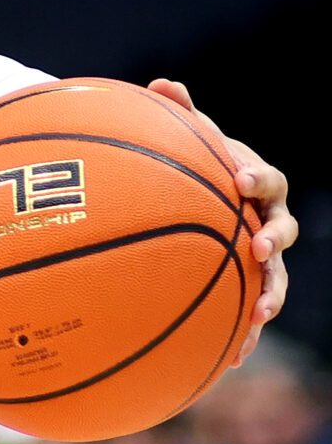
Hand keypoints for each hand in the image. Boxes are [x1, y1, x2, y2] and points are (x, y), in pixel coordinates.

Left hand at [150, 79, 296, 363]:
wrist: (204, 196)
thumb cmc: (196, 166)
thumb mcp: (189, 140)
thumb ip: (180, 115)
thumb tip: (161, 84)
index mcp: (257, 184)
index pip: (267, 180)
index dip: (257, 178)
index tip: (238, 177)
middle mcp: (267, 221)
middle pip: (281, 231)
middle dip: (273, 239)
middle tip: (258, 248)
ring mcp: (261, 257)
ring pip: (273, 279)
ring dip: (268, 296)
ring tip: (257, 316)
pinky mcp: (246, 286)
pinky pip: (247, 311)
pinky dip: (243, 334)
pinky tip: (228, 360)